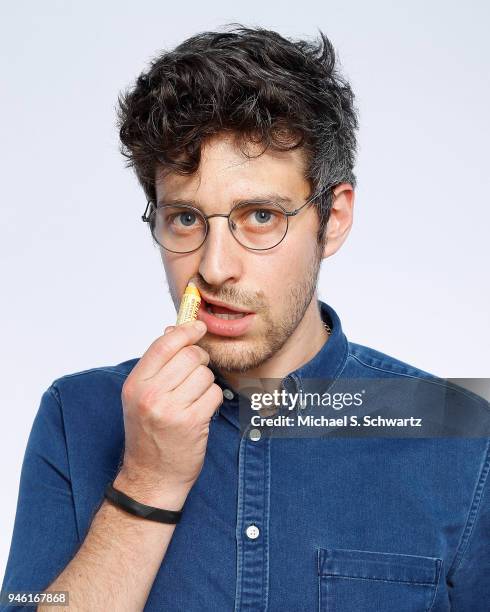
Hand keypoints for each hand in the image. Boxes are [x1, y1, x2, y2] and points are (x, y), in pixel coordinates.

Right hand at [115, 321, 222, 504]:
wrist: (152, 477)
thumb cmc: (149, 433)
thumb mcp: (141, 397)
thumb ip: (157, 364)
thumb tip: (174, 329)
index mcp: (135, 385)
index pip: (164, 344)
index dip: (185, 330)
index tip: (198, 326)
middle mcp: (150, 395)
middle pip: (190, 356)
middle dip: (199, 360)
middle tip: (195, 373)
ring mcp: (171, 409)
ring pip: (204, 374)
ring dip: (205, 382)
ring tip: (193, 398)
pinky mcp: (192, 422)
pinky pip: (213, 393)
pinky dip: (212, 399)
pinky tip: (201, 411)